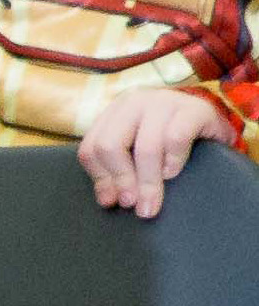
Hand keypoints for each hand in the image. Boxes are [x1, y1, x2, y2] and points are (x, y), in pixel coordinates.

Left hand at [77, 83, 229, 218]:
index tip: (111, 201)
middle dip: (121, 180)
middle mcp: (135, 102)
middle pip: (110, 145)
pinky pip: (176, 139)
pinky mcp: (195, 109)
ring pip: (145, 146)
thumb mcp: (139, 152)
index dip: (99, 178)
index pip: (91, 147)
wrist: (215, 126)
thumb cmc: (173, 142)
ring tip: (151, 201)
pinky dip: (173, 161)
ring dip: (147, 181)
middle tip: (132, 204)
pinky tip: (172, 173)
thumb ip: (119, 171)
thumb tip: (107, 199)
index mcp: (114, 112)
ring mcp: (165, 101)